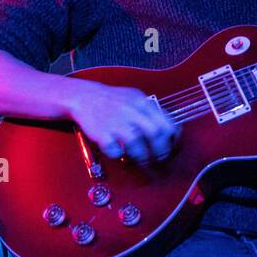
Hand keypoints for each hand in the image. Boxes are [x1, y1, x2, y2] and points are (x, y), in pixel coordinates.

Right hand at [66, 81, 180, 164]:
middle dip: (160, 150)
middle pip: (154, 133)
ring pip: (136, 143)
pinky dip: (119, 154)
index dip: (172, 138)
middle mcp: (130, 110)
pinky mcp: (101, 132)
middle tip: (159, 157)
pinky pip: (115, 150)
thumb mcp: (135, 98)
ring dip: (142, 156)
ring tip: (142, 159)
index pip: (166, 122)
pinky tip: (120, 152)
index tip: (171, 146)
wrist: (84, 97)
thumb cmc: (113, 100)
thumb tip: (172, 130)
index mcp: (141, 102)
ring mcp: (115, 121)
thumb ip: (151, 111)